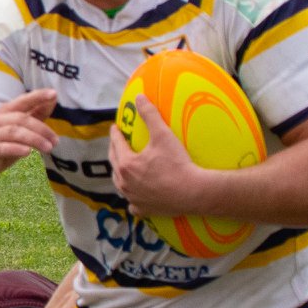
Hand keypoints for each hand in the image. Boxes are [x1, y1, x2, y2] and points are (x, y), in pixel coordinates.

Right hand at [0, 89, 57, 184]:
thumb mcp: (20, 131)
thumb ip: (35, 115)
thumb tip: (53, 99)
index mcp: (5, 112)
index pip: (23, 101)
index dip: (38, 96)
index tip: (54, 94)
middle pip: (21, 119)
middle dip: (41, 129)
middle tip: (55, 141)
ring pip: (14, 132)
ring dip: (33, 139)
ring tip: (48, 148)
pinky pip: (1, 148)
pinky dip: (15, 149)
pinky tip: (27, 152)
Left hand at [108, 94, 199, 218]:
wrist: (193, 192)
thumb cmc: (177, 163)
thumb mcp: (163, 135)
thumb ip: (150, 115)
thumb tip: (140, 97)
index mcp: (126, 164)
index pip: (116, 144)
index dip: (115, 134)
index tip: (115, 128)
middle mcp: (125, 183)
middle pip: (115, 164)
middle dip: (114, 151)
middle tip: (117, 144)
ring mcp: (133, 198)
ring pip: (120, 184)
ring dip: (120, 175)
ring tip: (122, 168)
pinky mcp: (143, 209)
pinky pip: (132, 204)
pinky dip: (131, 199)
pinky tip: (133, 197)